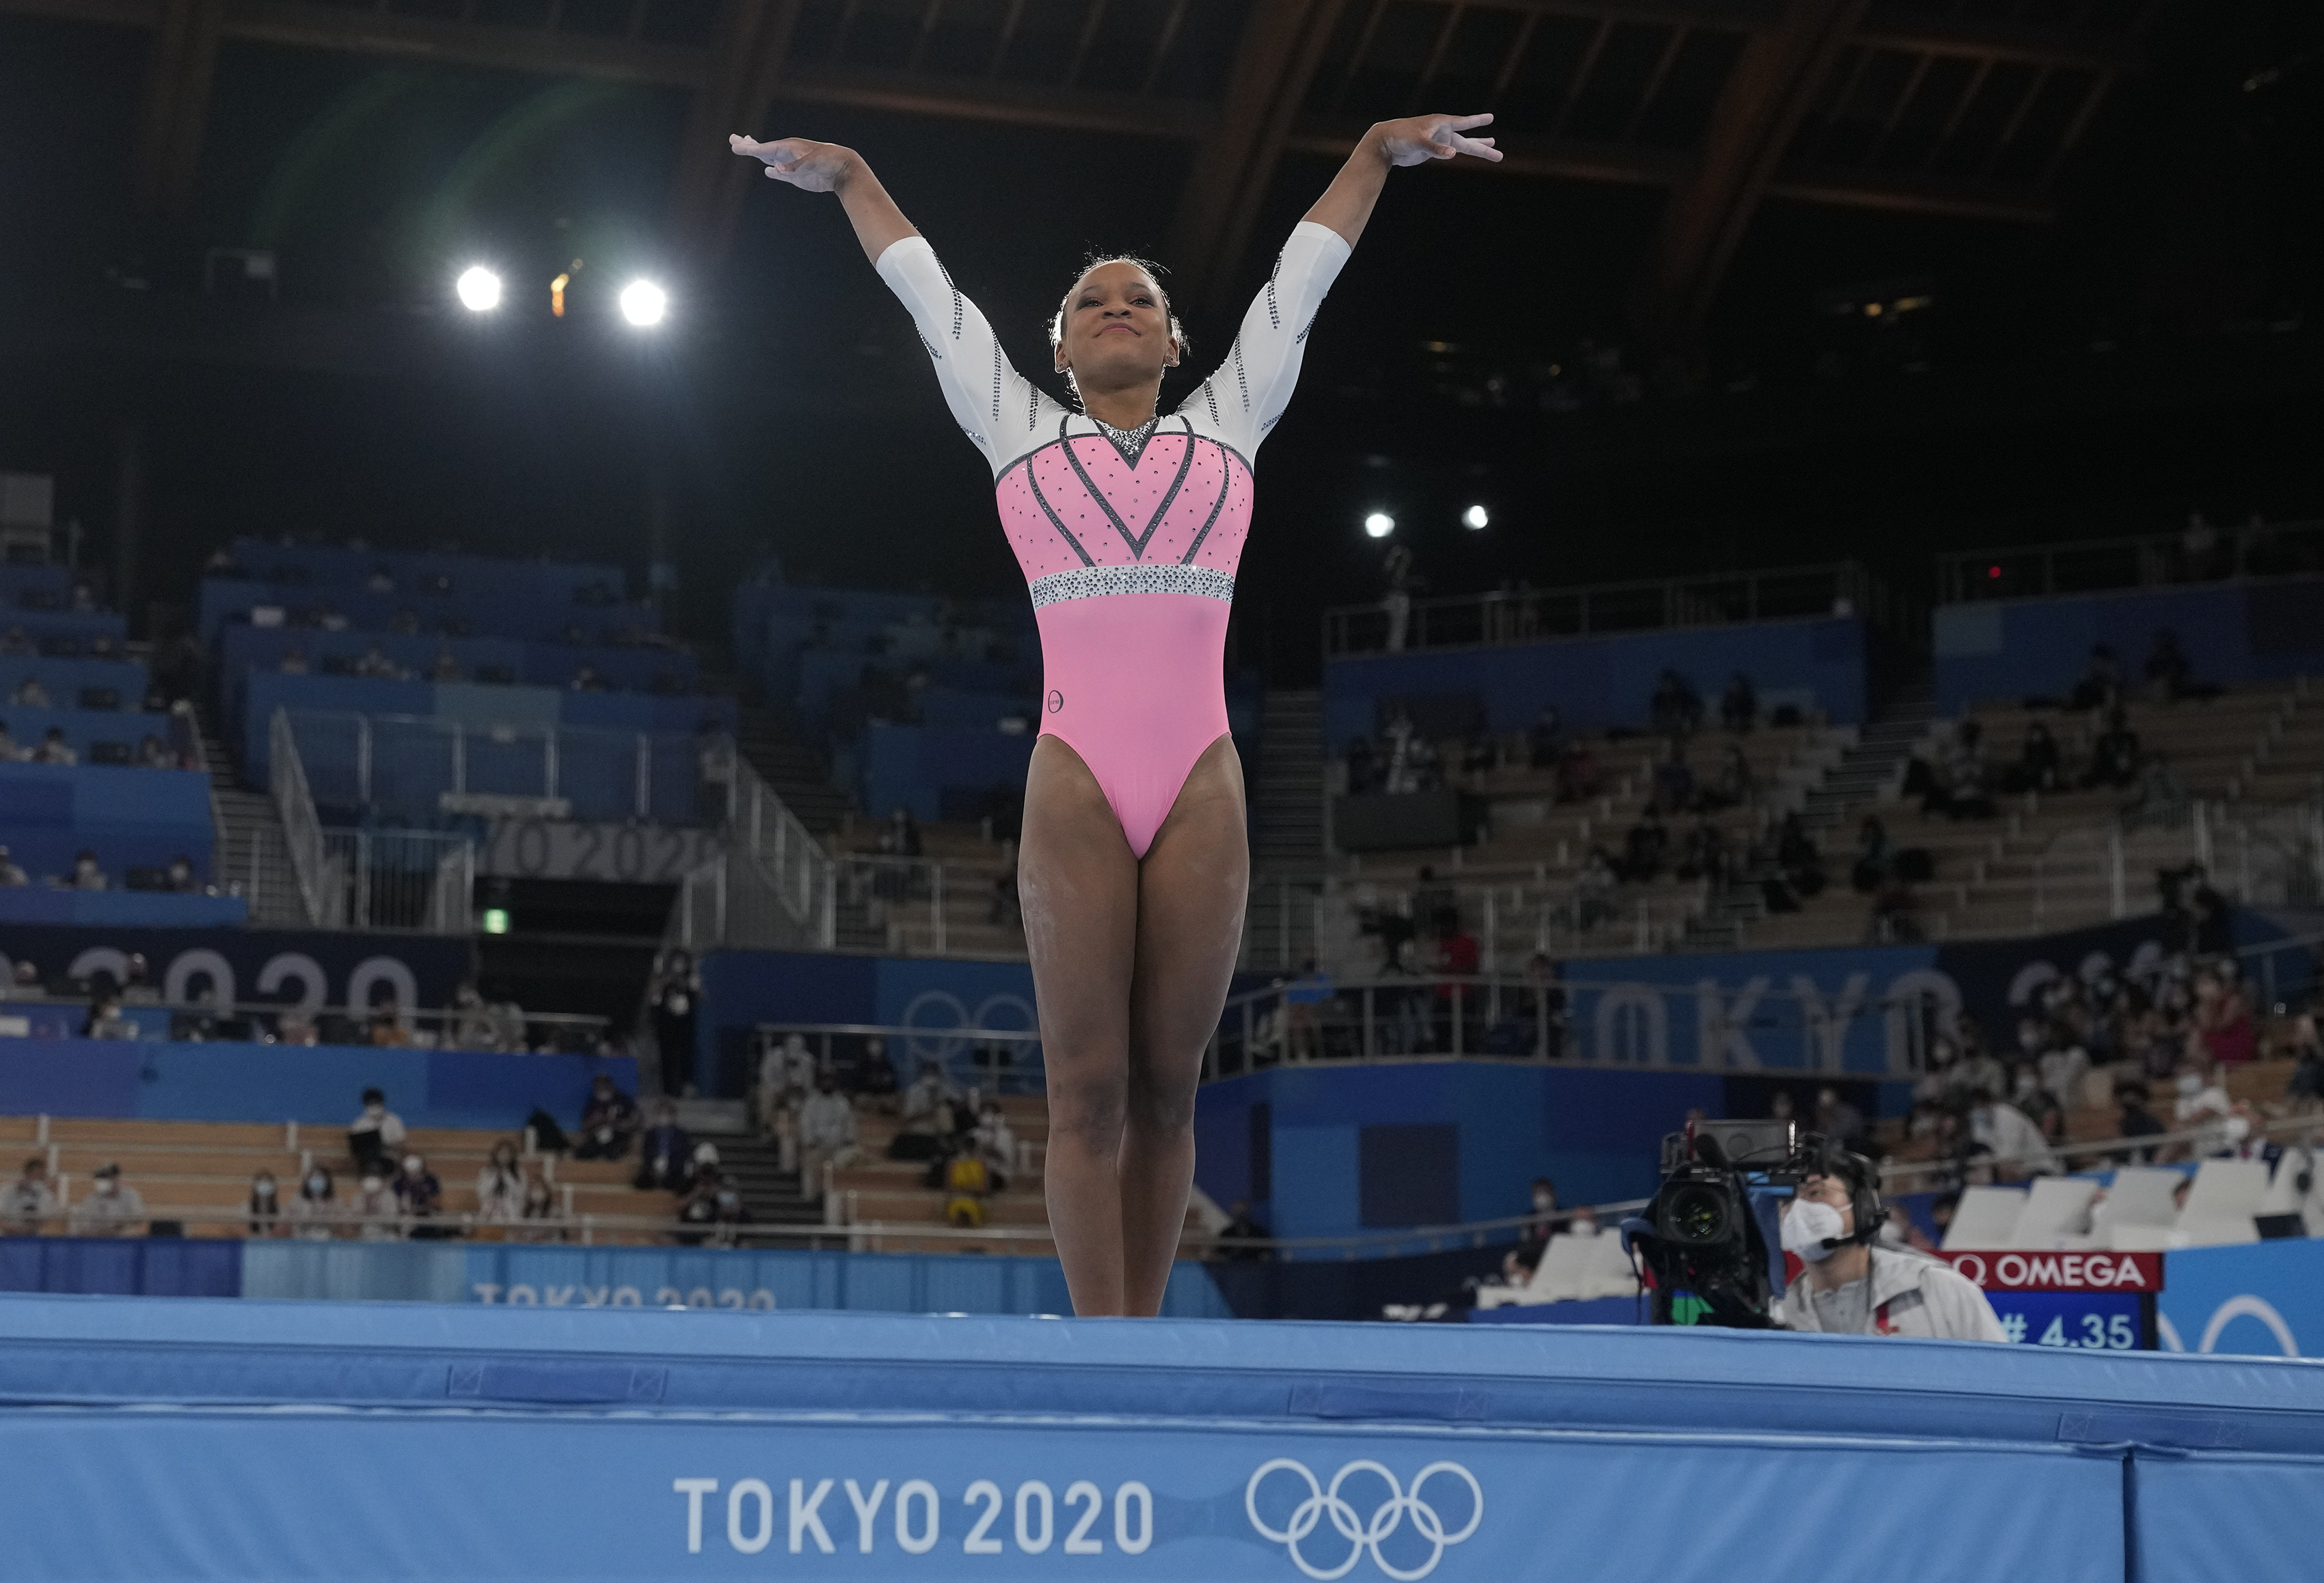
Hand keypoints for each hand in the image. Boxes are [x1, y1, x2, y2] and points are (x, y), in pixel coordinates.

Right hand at [729, 134, 856, 192]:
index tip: (735, 146)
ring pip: (771, 159)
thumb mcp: (811, 164)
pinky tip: (767, 170)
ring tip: (746, 147)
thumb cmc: (829, 161)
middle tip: (732, 139)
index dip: (748, 148)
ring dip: (758, 154)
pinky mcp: (798, 176)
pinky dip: (773, 171)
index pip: (763, 149)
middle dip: (748, 145)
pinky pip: (781, 173)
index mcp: (789, 148)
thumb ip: (792, 168)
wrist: (844, 168)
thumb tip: (773, 170)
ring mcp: (792, 165)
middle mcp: (788, 154)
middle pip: (763, 150)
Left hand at [1374, 113, 1500, 167]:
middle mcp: (1442, 131)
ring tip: (1492, 148)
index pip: (1464, 123)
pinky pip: (1449, 153)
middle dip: (1483, 147)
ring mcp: (1438, 141)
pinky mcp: (1432, 151)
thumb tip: (1454, 155)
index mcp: (1440, 123)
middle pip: (1468, 141)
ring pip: (1461, 146)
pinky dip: (1458, 153)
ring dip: (1476, 148)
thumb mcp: (1418, 141)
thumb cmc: (1400, 136)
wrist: (1385, 143)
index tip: (1491, 118)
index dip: (1477, 121)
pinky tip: (1464, 153)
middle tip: (1499, 155)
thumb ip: (1435, 148)